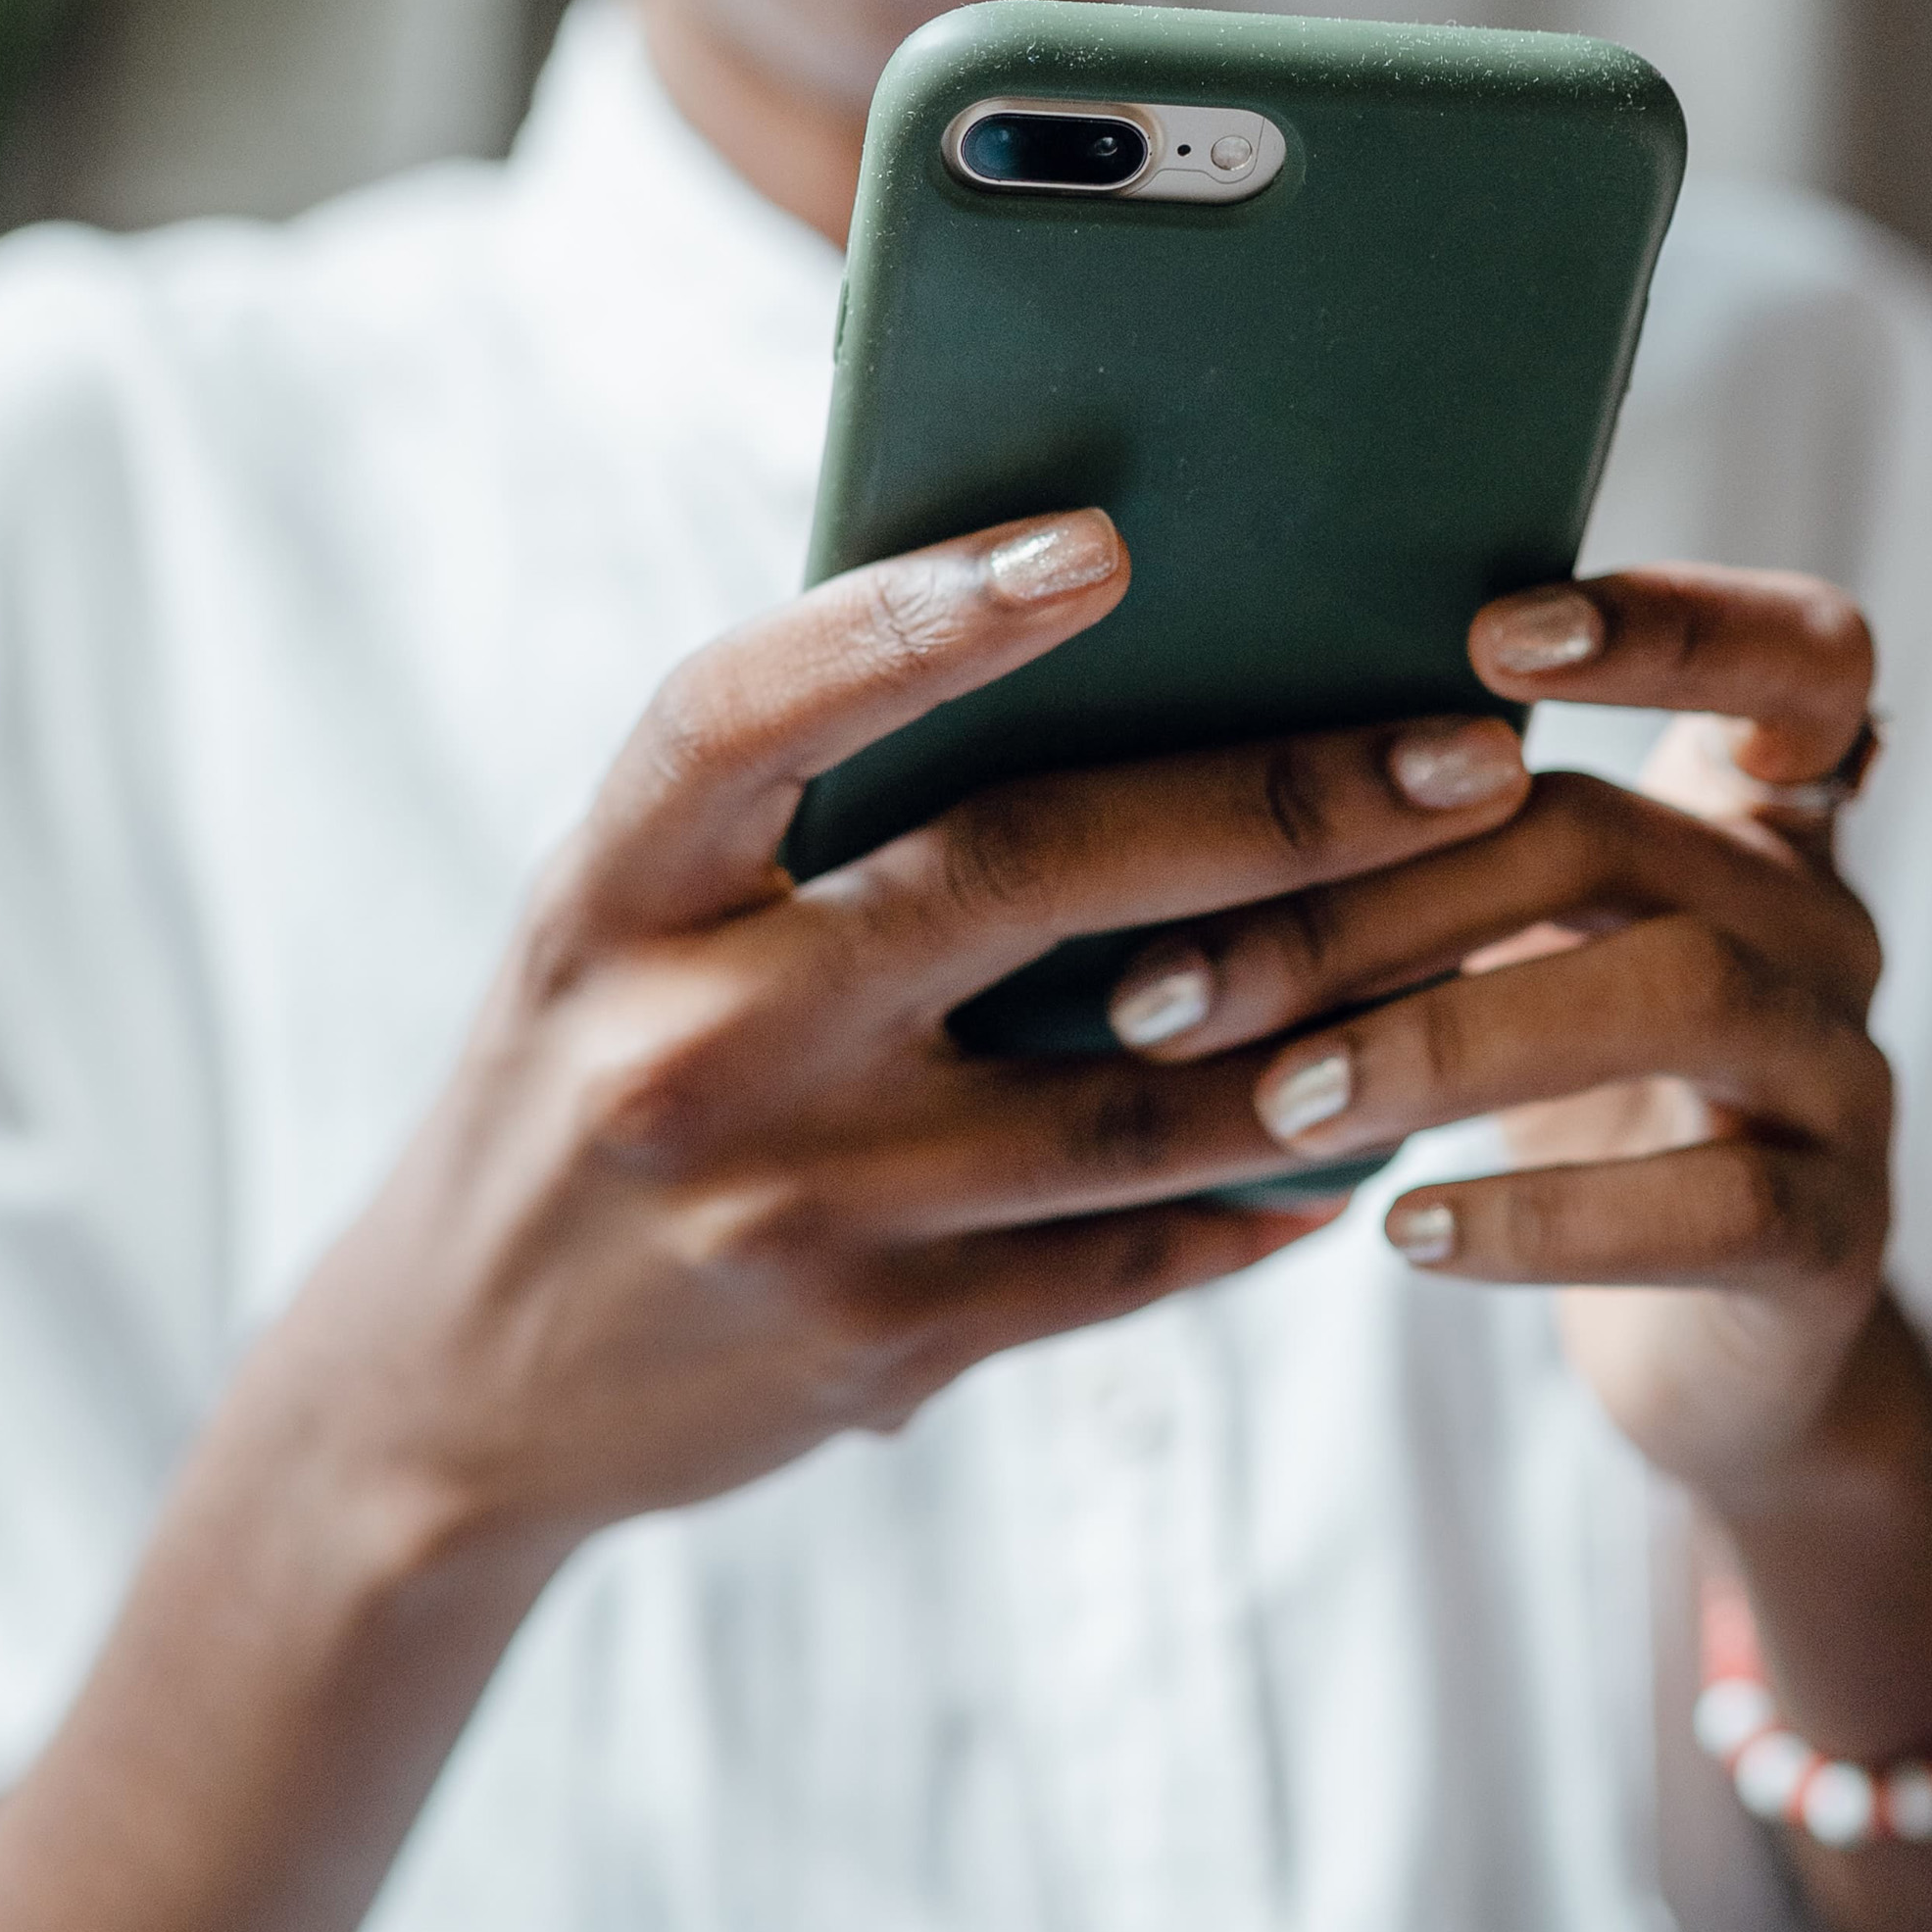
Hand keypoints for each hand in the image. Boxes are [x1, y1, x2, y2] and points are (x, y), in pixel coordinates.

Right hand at [292, 505, 1532, 1571]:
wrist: (447, 1389)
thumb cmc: (584, 1074)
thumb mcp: (620, 925)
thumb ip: (792, 816)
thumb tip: (1082, 651)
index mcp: (609, 895)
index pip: (749, 714)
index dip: (916, 617)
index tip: (1101, 542)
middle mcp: (688, 1044)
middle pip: (1018, 882)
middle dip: (1274, 808)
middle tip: (1467, 755)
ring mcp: (784, 1211)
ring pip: (1127, 1094)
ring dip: (1335, 1014)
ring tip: (1484, 931)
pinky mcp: (872, 1347)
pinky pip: (1121, 1257)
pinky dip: (1256, 1189)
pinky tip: (1365, 1130)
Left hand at [1095, 563, 1892, 1513]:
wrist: (1707, 1348)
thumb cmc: (1556, 1095)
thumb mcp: (1504, 944)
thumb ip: (1417, 840)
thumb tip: (1144, 762)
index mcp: (1743, 813)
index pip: (1794, 651)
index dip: (1671, 623)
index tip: (1487, 635)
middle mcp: (1817, 917)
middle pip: (1612, 833)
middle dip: (1372, 898)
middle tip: (1174, 986)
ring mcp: (1847, 1073)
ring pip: (1681, 992)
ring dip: (1445, 1040)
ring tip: (1282, 1103)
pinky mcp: (1840, 1238)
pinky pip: (1717, 1205)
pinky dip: (1544, 1215)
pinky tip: (1403, 1232)